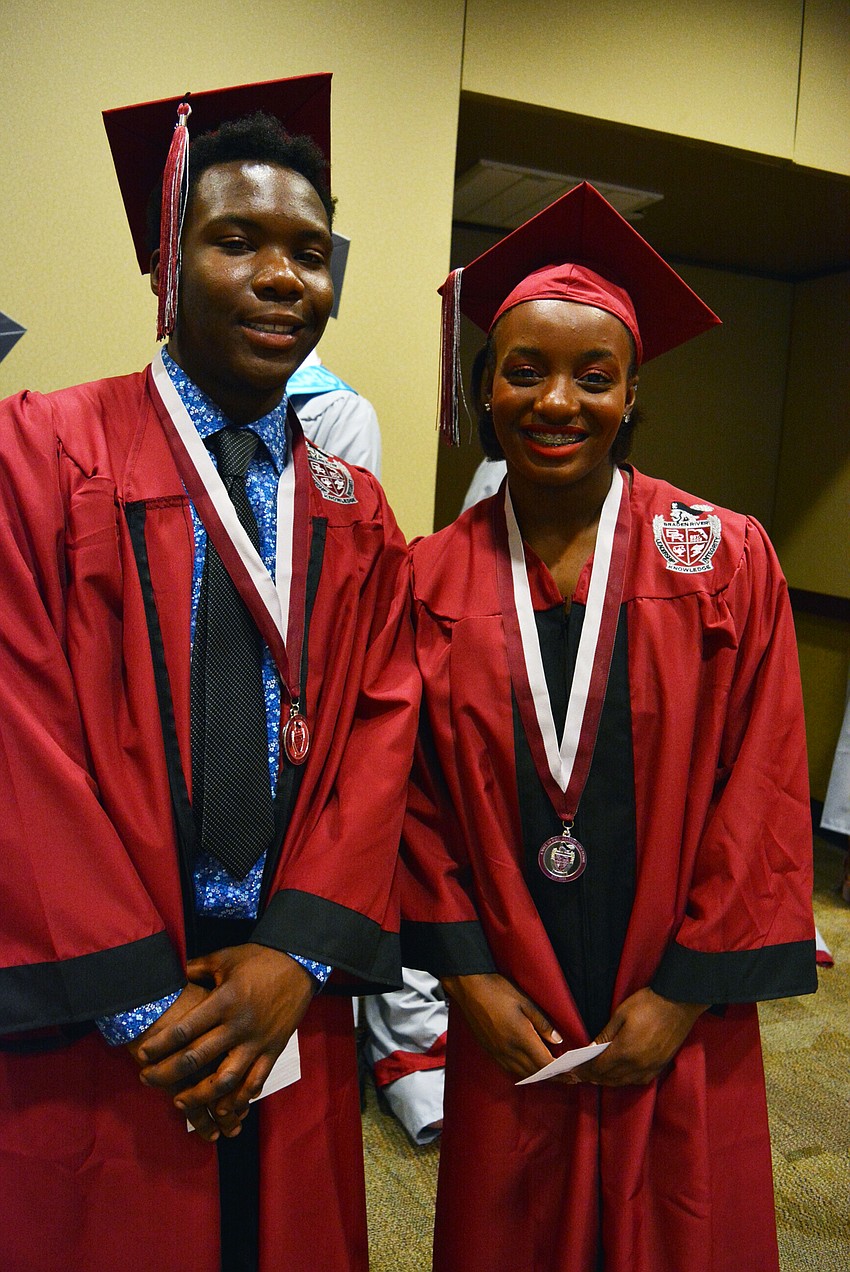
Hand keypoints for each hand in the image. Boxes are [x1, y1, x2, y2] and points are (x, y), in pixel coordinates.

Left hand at [134, 944, 314, 1136]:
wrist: (299, 964)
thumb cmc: (258, 959)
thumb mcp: (224, 958)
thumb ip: (195, 969)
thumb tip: (170, 973)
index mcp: (224, 1001)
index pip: (186, 1029)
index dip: (161, 1044)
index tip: (143, 1055)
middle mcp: (238, 1025)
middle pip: (197, 1057)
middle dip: (168, 1073)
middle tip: (147, 1079)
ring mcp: (257, 1041)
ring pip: (225, 1079)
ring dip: (200, 1095)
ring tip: (180, 1102)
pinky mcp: (273, 1050)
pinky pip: (256, 1081)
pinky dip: (240, 1099)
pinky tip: (224, 1109)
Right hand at [442, 972, 562, 1079]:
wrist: (469, 988)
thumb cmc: (498, 990)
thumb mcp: (525, 1002)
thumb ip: (543, 1023)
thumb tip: (558, 1041)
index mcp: (520, 1037)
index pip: (545, 1064)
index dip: (561, 1071)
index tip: (573, 1074)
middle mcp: (508, 1050)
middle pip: (535, 1073)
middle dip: (554, 1077)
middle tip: (568, 1078)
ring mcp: (497, 1053)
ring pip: (522, 1074)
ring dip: (539, 1077)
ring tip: (553, 1076)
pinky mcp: (489, 1051)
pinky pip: (509, 1070)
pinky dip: (524, 1073)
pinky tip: (530, 1070)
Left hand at [571, 987, 706, 1086]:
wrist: (679, 1003)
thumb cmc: (647, 1004)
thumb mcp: (621, 1014)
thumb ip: (605, 1035)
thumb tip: (591, 1049)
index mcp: (625, 1052)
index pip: (599, 1069)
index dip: (584, 1071)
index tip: (572, 1072)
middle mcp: (637, 1066)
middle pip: (610, 1078)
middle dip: (593, 1077)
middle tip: (579, 1075)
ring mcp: (651, 1068)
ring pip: (624, 1082)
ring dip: (608, 1080)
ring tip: (595, 1076)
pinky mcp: (661, 1066)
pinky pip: (639, 1081)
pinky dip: (625, 1080)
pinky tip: (619, 1075)